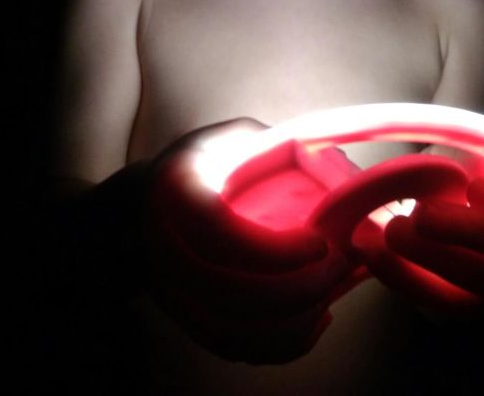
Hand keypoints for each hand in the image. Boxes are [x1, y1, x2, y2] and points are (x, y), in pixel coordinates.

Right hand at [142, 120, 351, 363]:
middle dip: (296, 289)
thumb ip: (280, 143)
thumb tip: (341, 170)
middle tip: (340, 265)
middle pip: (226, 291)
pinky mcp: (184, 317)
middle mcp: (162, 244)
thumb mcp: (234, 137)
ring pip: (230, 330)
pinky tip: (316, 320)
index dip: (272, 249)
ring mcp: (168, 288)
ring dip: (291, 322)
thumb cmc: (202, 164)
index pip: (217, 231)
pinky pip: (231, 346)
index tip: (319, 243)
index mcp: (176, 190)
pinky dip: (278, 345)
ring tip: (331, 294)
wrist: (141, 206)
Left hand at [354, 163, 483, 316]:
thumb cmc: (455, 175)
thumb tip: (446, 171)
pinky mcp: (471, 305)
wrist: (437, 214)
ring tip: (391, 231)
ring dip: (433, 258)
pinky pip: (445, 304)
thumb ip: (460, 154)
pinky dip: (407, 280)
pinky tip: (376, 254)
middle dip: (468, 231)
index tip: (476, 186)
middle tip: (420, 213)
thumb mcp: (460, 153)